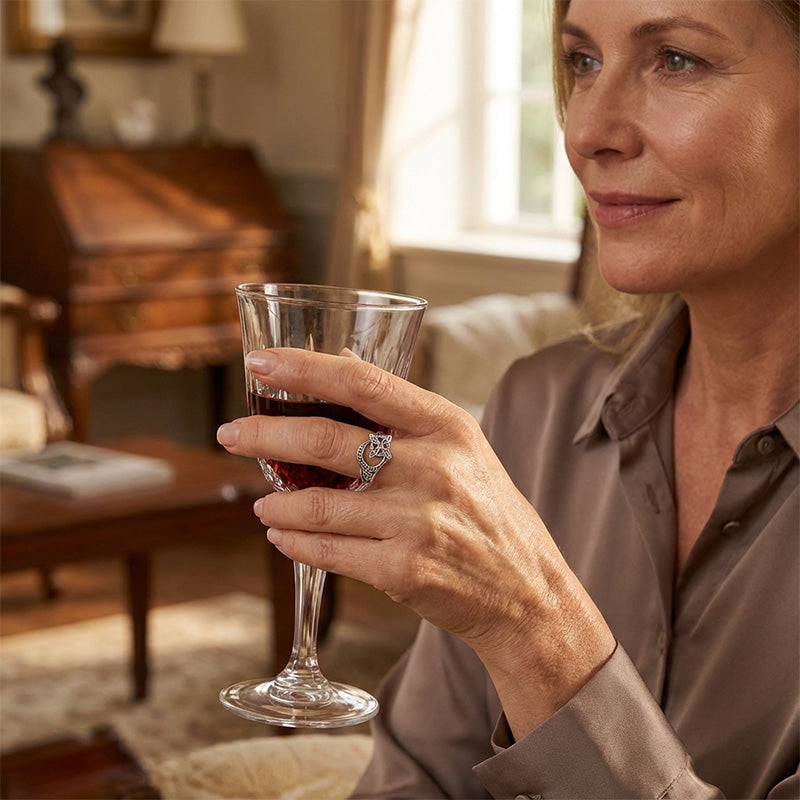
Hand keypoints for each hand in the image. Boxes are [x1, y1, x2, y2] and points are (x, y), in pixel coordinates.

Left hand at [217, 347, 614, 733]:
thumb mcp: (463, 446)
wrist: (526, 591)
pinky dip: (294, 543)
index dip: (304, 368)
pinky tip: (283, 537)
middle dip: (264, 433)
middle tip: (230, 434)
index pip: (362, 383)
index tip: (260, 363)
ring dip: (274, 503)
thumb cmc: (489, 511)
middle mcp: (432, 468)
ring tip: (261, 504)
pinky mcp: (402, 570)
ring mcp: (416, 521)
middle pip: (325, 440)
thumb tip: (344, 361)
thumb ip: (403, 408)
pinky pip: (327, 551)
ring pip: (316, 504)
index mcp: (446, 426)